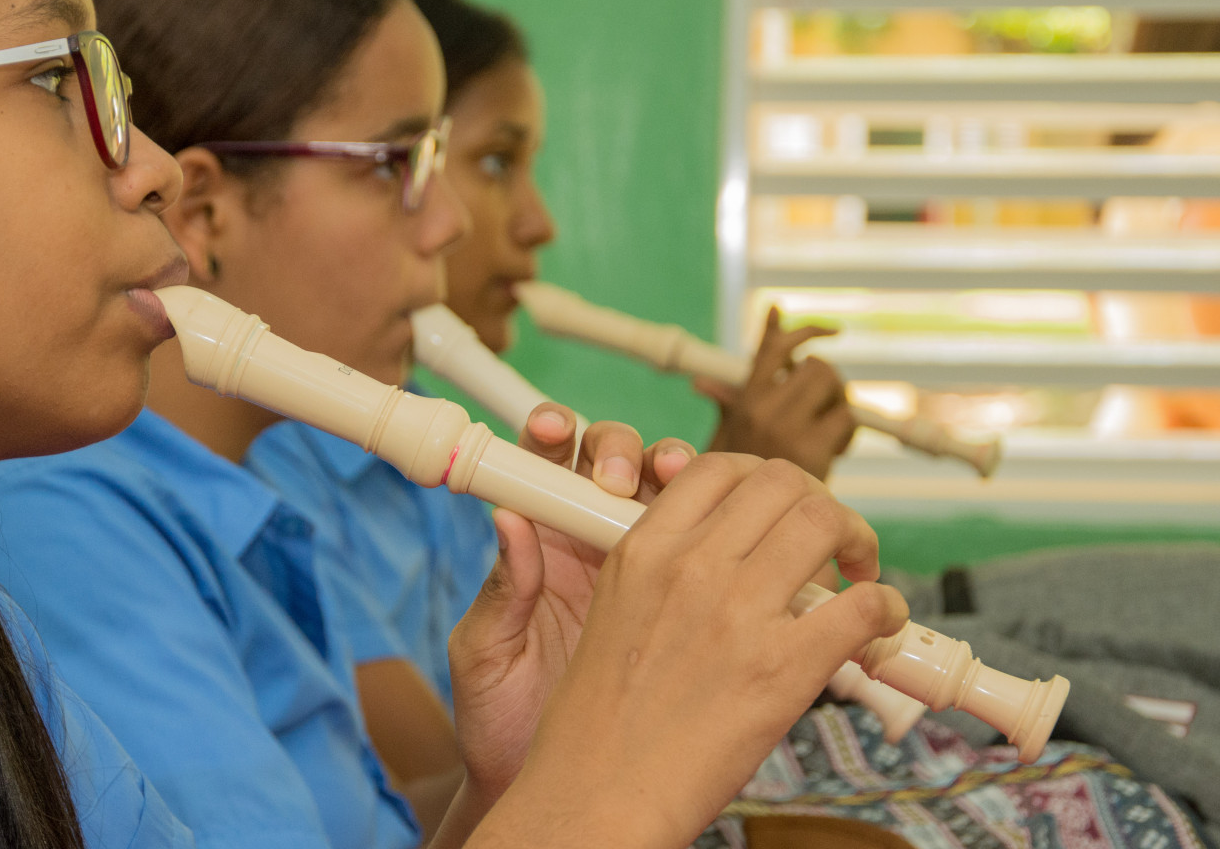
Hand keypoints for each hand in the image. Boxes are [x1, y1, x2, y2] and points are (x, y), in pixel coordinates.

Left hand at [447, 405, 693, 803]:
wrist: (555, 789)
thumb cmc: (502, 719)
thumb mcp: (488, 657)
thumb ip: (501, 594)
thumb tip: (507, 519)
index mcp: (540, 545)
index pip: (550, 467)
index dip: (556, 434)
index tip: (554, 430)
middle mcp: (593, 543)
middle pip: (620, 464)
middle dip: (624, 449)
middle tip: (619, 474)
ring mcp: (648, 570)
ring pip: (676, 496)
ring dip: (680, 476)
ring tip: (670, 481)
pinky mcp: (690, 604)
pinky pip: (717, 554)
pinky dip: (731, 532)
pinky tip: (731, 531)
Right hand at [468, 455, 906, 848]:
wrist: (600, 797)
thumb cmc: (597, 724)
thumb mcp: (601, 613)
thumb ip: (646, 563)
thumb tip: (681, 539)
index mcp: (642, 551)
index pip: (717, 468)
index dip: (762, 481)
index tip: (777, 509)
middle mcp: (691, 567)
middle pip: (781, 483)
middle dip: (818, 502)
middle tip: (829, 539)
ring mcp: (738, 613)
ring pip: (825, 523)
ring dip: (858, 540)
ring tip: (858, 573)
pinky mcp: (783, 667)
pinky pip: (862, 605)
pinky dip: (885, 608)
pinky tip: (879, 626)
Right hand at [697, 306, 853, 479]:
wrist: (741, 544)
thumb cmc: (733, 496)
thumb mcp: (724, 447)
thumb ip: (726, 408)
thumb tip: (703, 383)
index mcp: (743, 403)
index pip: (770, 349)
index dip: (798, 331)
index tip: (828, 327)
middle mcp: (759, 408)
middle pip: (813, 364)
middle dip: (829, 383)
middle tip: (828, 411)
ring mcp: (783, 426)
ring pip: (831, 383)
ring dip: (840, 403)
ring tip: (830, 435)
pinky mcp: (809, 448)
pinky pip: (844, 416)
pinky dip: (848, 432)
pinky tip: (834, 452)